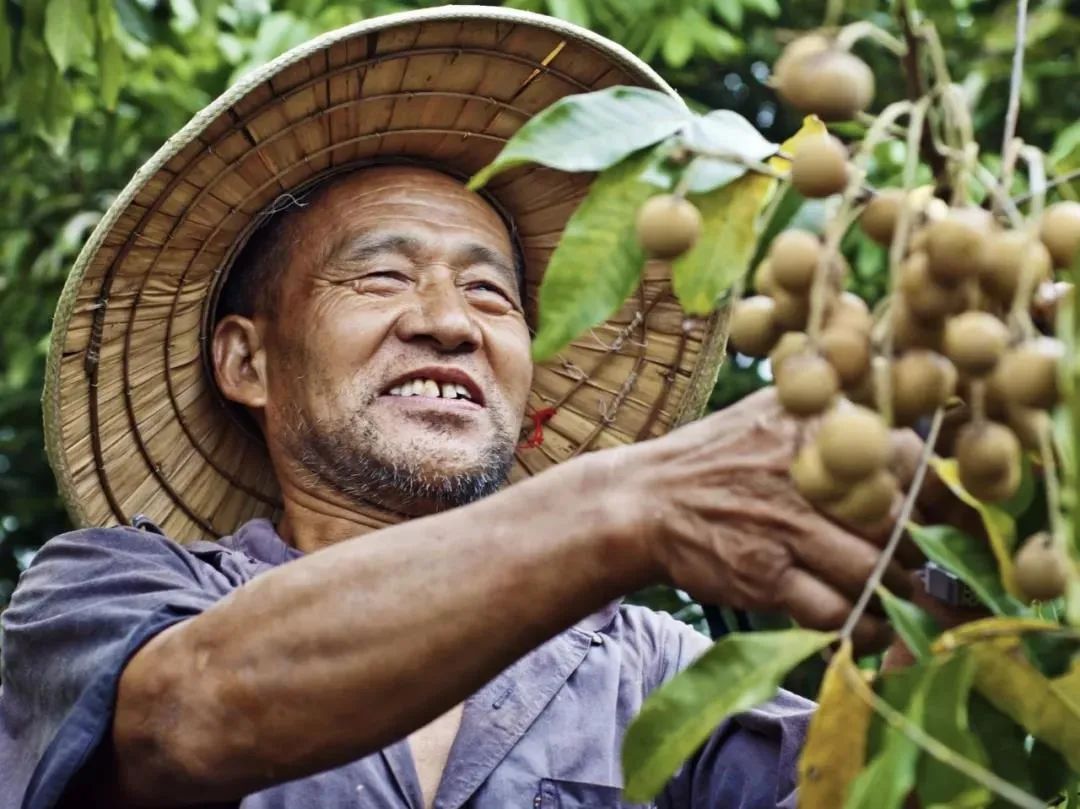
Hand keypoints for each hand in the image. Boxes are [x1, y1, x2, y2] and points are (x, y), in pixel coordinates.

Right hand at [622, 386, 921, 649]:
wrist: (643, 502)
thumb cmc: (713, 457)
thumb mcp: (769, 410)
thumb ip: (830, 407)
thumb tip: (900, 405)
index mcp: (814, 426)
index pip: (907, 457)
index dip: (937, 493)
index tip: (945, 515)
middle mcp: (805, 473)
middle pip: (898, 520)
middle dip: (915, 551)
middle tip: (917, 563)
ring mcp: (785, 526)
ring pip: (874, 569)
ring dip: (892, 592)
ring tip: (892, 595)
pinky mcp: (764, 575)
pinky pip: (836, 610)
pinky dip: (861, 624)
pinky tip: (864, 623)